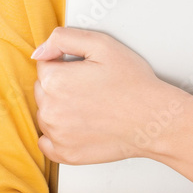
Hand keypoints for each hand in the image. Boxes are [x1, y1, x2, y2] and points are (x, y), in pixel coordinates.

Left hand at [32, 27, 167, 164]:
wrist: (153, 119)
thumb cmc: (133, 83)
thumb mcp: (102, 45)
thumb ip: (64, 38)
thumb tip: (38, 52)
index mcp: (55, 80)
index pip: (44, 65)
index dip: (66, 64)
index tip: (86, 71)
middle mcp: (50, 109)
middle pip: (42, 90)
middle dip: (61, 86)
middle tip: (91, 88)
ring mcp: (56, 134)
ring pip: (45, 114)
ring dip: (60, 109)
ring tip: (90, 106)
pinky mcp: (65, 154)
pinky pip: (47, 142)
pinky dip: (58, 134)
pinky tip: (79, 126)